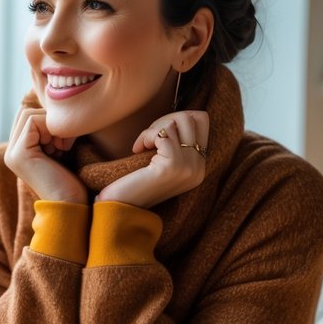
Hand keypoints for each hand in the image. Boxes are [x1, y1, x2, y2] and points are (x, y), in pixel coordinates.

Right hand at [3, 106, 86, 203]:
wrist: (71, 205)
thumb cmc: (71, 181)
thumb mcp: (59, 149)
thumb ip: (50, 131)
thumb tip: (54, 105)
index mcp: (18, 151)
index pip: (27, 116)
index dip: (49, 119)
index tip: (64, 141)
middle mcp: (11, 151)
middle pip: (26, 111)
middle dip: (49, 120)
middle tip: (63, 142)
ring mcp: (12, 153)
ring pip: (29, 113)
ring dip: (51, 124)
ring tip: (62, 146)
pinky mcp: (18, 154)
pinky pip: (32, 121)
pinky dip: (51, 128)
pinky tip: (60, 147)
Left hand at [95, 110, 209, 207]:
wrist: (121, 207)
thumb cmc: (136, 182)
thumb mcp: (163, 161)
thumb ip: (176, 143)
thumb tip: (178, 116)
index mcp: (200, 167)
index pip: (201, 120)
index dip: (176, 119)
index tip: (157, 135)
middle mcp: (200, 168)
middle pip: (191, 117)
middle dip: (164, 121)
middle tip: (148, 139)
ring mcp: (189, 167)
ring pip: (177, 121)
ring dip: (153, 128)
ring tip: (142, 145)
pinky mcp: (173, 166)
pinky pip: (162, 133)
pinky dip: (146, 136)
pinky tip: (137, 150)